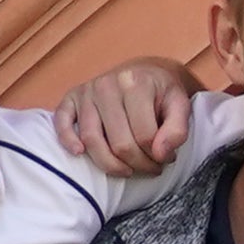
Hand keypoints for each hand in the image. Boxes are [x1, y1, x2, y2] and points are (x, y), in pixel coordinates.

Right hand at [52, 55, 205, 178]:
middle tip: (150, 168)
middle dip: (137, 164)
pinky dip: (67, 140)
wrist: (144, 73)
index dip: (157, 157)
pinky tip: (79, 153)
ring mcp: (86, 91)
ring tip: (127, 170)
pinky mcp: (71, 98)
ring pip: (92, 140)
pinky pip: (62, 121)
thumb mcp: (181, 106)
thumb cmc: (162, 93)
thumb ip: (177, 130)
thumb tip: (161, 154)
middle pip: (119, 143)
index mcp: (135, 84)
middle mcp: (107, 85)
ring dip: (110, 165)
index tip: (165, 160)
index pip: (145, 136)